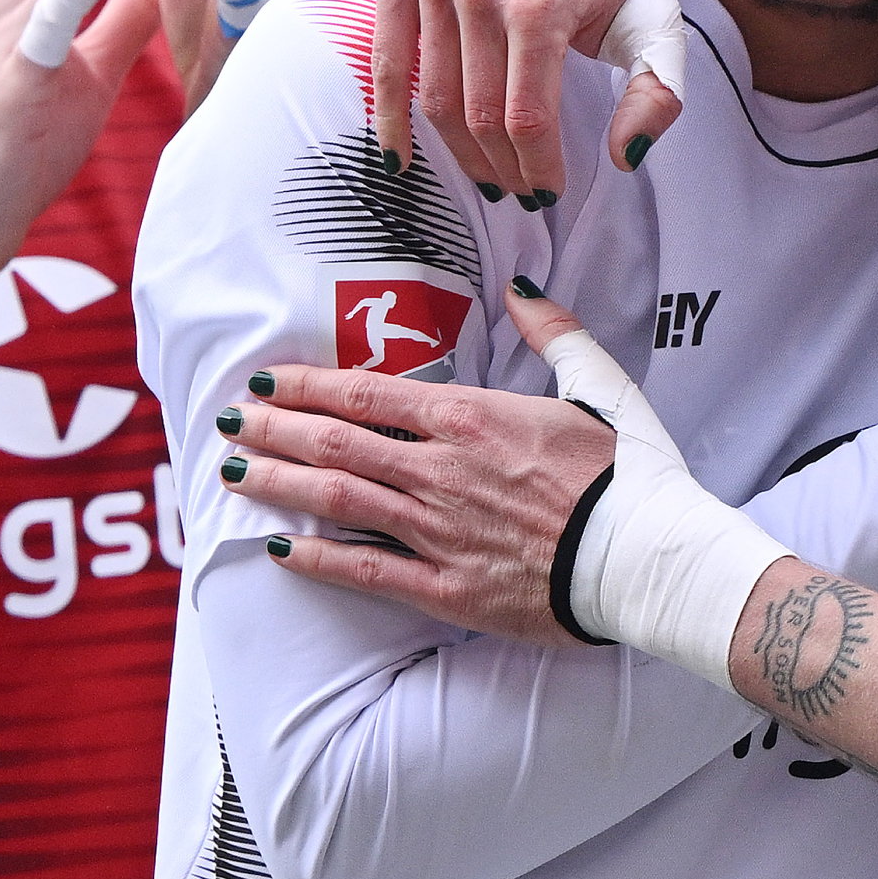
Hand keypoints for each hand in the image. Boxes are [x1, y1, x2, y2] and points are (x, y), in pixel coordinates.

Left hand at [213, 362, 616, 645]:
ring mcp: (439, 531)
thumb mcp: (600, 388)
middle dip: (274, 428)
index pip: (367, 392)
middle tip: (228, 420)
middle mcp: (442, 470)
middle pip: (336, 442)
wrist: (649, 558)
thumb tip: (525, 290)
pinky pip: (367, 571)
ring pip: (338, 499)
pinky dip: (319, 559)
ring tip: (234, 472)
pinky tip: (281, 548)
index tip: (267, 377)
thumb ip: (555, 334)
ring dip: (279, 482)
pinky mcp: (448, 588)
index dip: (308, 383)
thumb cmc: (631, 474)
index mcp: (472, 417)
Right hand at [373, 0, 669, 203]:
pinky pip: (387, 59)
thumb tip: (625, 158)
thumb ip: (657, 92)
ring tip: (485, 176)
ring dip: (458, 154)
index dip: (538, 167)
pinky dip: (390, 115)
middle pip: (479, 114)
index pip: (528, 117)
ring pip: (435, 97)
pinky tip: (401, 156)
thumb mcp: (654, 20)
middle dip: (502, 168)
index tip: (549, 190)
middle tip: (518, 191)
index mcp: (540, 4)